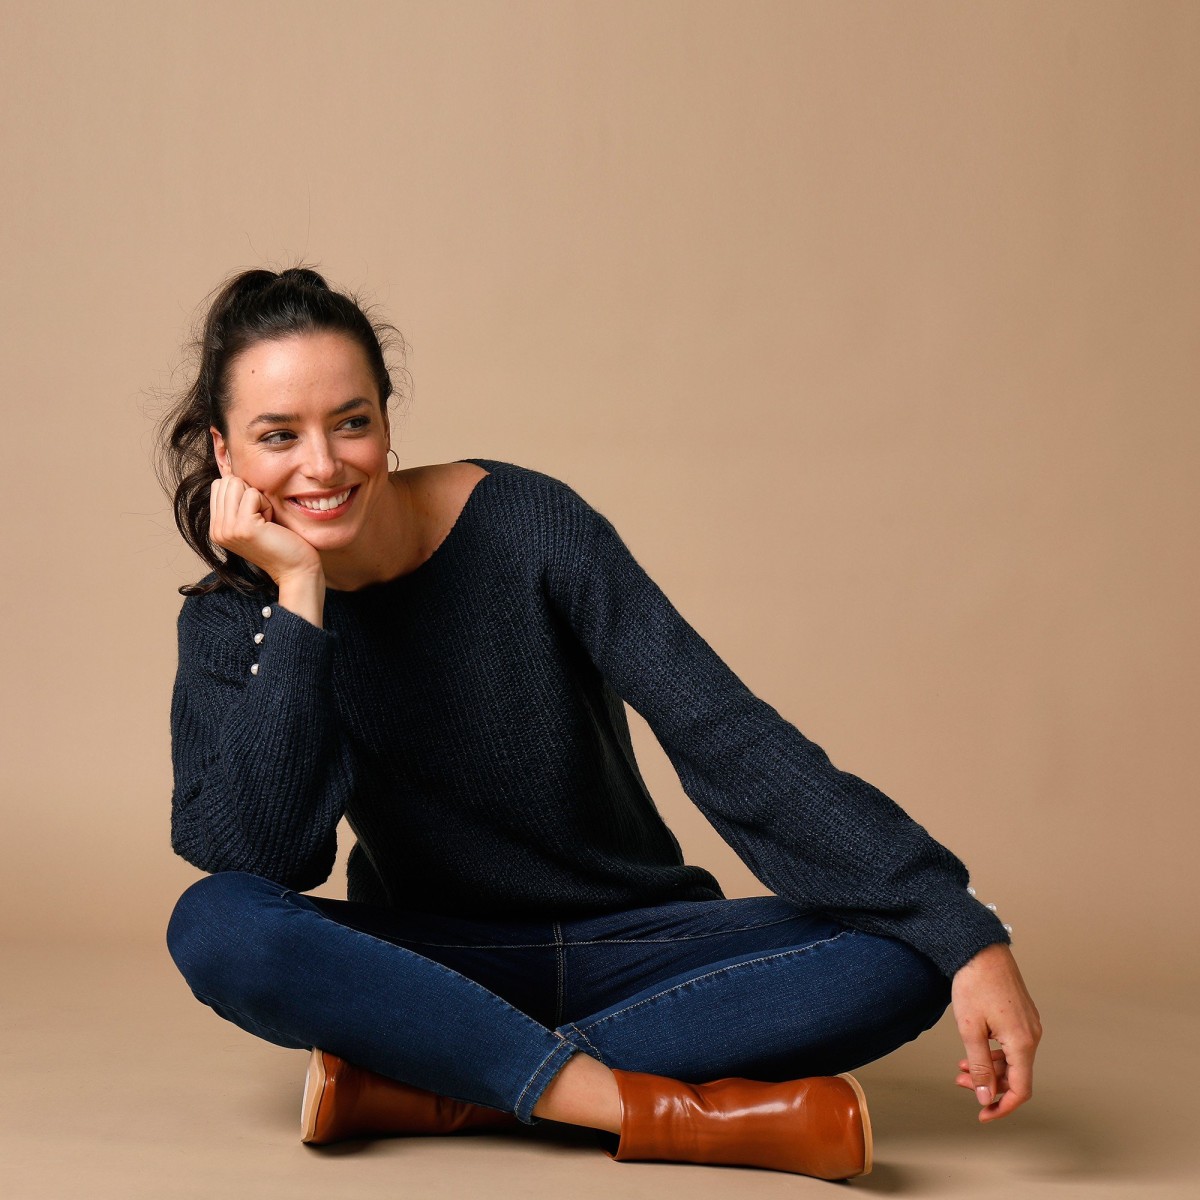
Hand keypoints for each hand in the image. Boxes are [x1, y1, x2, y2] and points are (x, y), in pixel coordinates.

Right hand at [209, 475, 322, 586]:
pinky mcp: (243, 527)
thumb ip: (238, 501)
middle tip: (263, 519)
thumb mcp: (253, 520)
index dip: (244, 492)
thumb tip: (232, 470)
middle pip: (227, 481)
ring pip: (237, 484)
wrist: (297, 570)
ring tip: (267, 522)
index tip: (257, 516)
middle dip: (251, 493)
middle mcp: (216, 530)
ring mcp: (227, 529)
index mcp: (216, 528)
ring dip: (259, 499)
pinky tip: (271, 525)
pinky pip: (253, 494)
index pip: (220, 485)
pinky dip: (267, 505)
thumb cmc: (282, 542)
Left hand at [950, 942, 1041, 1122]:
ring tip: (962, 1068)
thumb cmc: (974, 983)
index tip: (982, 1114)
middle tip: (961, 1082)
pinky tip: (974, 1050)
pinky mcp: (1022, 1015)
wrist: (980, 948)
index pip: (1021, 1089)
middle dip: (990, 1085)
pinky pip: (1012, 1045)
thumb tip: (986, 1096)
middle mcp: (1032, 1035)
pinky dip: (994, 1053)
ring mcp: (1029, 1024)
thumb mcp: (970, 1028)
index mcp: (1022, 1042)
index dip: (1002, 1107)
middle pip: (1016, 1075)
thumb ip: (979, 1066)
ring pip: (1013, 1060)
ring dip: (990, 1069)